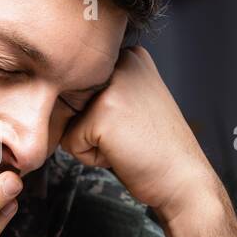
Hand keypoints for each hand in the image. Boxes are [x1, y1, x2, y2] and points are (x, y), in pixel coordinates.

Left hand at [60, 45, 223, 223]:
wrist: (185, 180)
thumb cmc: (158, 150)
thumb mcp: (134, 104)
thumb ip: (101, 90)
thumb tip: (51, 94)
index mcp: (132, 56)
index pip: (83, 84)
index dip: (100, 113)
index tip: (134, 123)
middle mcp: (122, 63)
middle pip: (72, 98)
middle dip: (92, 125)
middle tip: (131, 136)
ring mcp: (111, 87)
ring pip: (69, 120)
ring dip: (91, 141)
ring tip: (127, 144)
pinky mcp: (100, 115)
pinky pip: (71, 143)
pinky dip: (92, 158)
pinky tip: (123, 154)